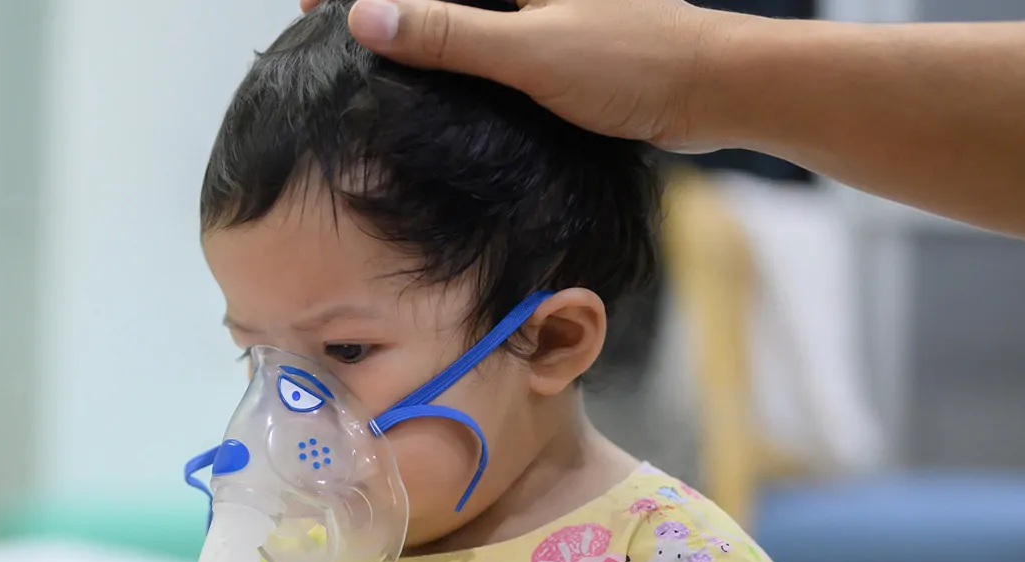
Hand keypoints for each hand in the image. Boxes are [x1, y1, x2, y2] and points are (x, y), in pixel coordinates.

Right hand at [300, 0, 742, 149]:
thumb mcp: (529, 51)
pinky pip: (480, 31)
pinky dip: (445, 46)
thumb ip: (448, 32)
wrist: (714, 89)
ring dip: (413, 23)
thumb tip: (366, 16)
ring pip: (458, 9)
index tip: (310, 4)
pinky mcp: (550, 34)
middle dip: (382, 6)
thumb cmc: (634, 61)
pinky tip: (418, 74)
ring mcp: (536, 4)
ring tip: (354, 45)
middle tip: (320, 23)